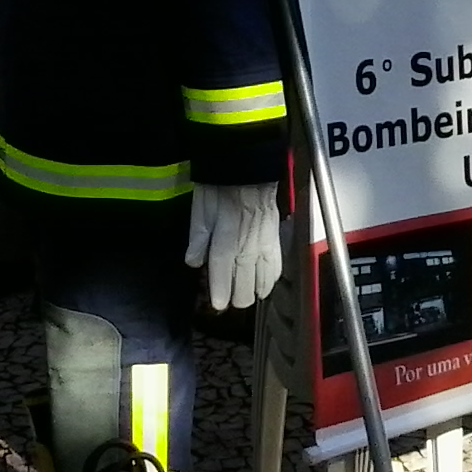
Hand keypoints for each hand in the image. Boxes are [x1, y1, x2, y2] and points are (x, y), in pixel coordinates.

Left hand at [185, 182, 281, 310]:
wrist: (249, 166)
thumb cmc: (220, 185)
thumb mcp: (200, 207)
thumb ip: (198, 237)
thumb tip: (194, 262)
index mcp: (226, 236)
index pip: (222, 270)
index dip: (220, 290)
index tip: (218, 305)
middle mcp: (247, 244)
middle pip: (245, 281)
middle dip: (237, 297)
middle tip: (229, 302)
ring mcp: (264, 242)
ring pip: (263, 277)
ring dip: (254, 290)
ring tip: (248, 297)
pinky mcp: (275, 236)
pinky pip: (277, 263)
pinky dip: (272, 277)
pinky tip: (267, 284)